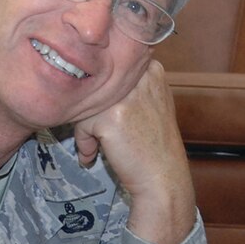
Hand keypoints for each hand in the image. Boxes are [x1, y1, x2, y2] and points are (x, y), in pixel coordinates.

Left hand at [70, 59, 195, 243]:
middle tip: (102, 133)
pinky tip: (94, 154)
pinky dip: (84, 141)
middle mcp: (139, 75)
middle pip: (98, 84)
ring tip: (98, 145)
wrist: (162, 176)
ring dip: (87, 126)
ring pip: (88, 101)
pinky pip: (82, 123)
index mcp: (151, 67)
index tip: (110, 115)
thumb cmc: (155, 143)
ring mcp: (125, 94)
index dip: (104, 94)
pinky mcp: (111, 115)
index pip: (110, 69)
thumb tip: (94, 78)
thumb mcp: (153, 100)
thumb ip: (130, 84)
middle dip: (94, 109)